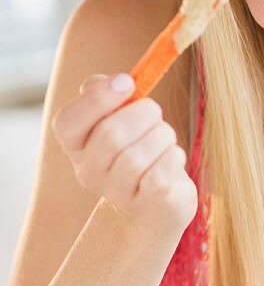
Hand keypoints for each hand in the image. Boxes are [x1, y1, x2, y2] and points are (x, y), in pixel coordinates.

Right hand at [53, 73, 198, 235]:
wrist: (158, 199)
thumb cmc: (139, 145)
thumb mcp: (120, 114)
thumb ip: (108, 90)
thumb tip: (115, 82)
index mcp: (76, 144)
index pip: (67, 123)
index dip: (97, 99)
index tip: (128, 83)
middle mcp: (88, 172)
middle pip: (110, 135)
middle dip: (143, 113)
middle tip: (154, 113)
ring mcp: (116, 192)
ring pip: (137, 156)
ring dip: (162, 135)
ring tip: (164, 137)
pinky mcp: (147, 204)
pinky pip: (159, 175)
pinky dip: (173, 156)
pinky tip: (171, 157)